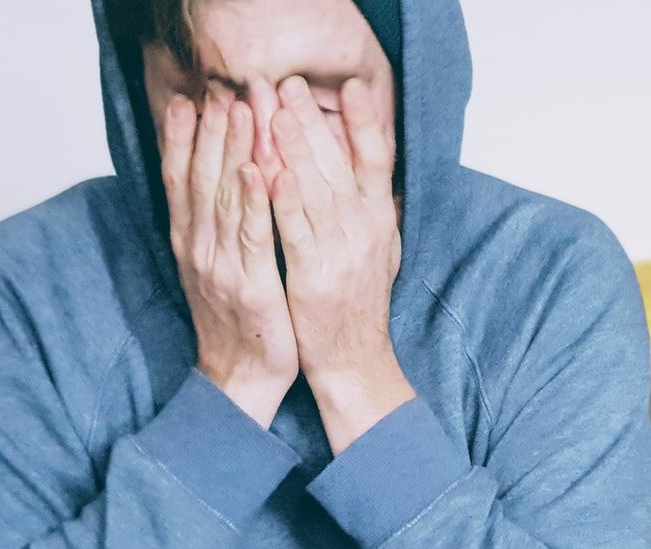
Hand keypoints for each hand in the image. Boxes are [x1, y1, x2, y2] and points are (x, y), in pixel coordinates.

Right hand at [161, 92, 298, 427]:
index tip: (190, 98)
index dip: (183, 138)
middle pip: (200, 178)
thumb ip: (211, 226)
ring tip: (240, 110)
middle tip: (221, 88)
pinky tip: (257, 170)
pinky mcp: (250, 285)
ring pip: (224, 198)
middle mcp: (198, 248)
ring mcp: (221, 266)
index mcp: (189, 242)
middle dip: (210, 130)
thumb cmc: (236, 321)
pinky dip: (252, 201)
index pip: (181, 179)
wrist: (239, 379)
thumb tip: (213, 182)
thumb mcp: (214, 267)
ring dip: (232, 150)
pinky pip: (252, 236)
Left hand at [270, 75, 413, 453]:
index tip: (352, 85)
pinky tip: (270, 173)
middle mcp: (366, 231)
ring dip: (294, 150)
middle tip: (288, 84)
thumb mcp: (379, 250)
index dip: (364, 122)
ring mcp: (342, 253)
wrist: (354, 361)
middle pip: (340, 165)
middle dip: (312, 122)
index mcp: (379, 221)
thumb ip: (374, 209)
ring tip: (274, 111)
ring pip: (316, 191)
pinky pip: (297, 233)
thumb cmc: (357, 304)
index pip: (377, 160)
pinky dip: (285, 202)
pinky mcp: (314, 277)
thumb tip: (374, 169)